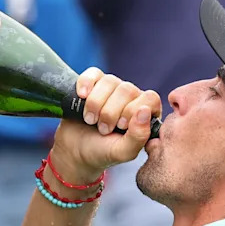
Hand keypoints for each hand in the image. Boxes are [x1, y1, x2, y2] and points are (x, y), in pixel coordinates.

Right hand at [52, 68, 161, 182]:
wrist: (74, 152)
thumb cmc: (101, 152)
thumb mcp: (122, 152)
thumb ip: (138, 136)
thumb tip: (144, 111)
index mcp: (145, 114)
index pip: (149, 98)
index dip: (133, 111)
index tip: (120, 127)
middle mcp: (131, 98)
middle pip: (127, 89)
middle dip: (110, 112)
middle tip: (103, 129)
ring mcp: (112, 90)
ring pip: (109, 81)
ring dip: (95, 103)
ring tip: (90, 120)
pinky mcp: (93, 84)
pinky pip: (93, 73)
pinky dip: (86, 84)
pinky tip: (81, 96)